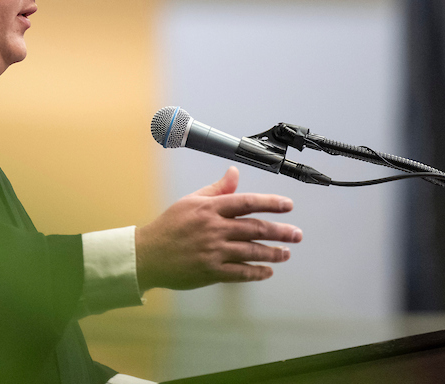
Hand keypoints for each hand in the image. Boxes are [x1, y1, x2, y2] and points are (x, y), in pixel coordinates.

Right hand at [134, 166, 302, 291]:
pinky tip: (268, 271)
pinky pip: (240, 272)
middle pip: (255, 228)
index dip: (270, 203)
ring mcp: (213, 251)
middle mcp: (214, 228)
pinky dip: (257, 272)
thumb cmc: (169, 226)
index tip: (288, 205)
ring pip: (251, 251)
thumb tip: (234, 173)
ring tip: (286, 253)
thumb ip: (217, 189)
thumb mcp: (191, 201)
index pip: (246, 202)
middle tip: (296, 234)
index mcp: (210, 208)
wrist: (148, 254)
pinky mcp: (211, 271)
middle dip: (280, 231)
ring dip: (273, 252)